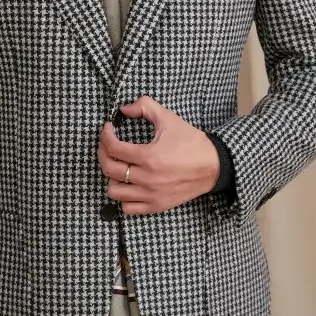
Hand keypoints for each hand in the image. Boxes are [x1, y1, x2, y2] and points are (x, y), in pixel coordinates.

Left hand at [98, 96, 219, 214]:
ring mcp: (150, 195)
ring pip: (114, 192)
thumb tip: (124, 109)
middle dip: (103, 154)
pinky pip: (128, 208)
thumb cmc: (191, 143)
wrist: (213, 166)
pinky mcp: (156, 206)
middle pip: (109, 169)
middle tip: (107, 145)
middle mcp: (147, 178)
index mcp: (148, 156)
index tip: (109, 129)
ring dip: (112, 178)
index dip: (105, 135)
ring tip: (120, 167)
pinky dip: (124, 198)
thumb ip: (145, 106)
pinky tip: (129, 185)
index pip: (113, 147)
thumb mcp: (169, 119)